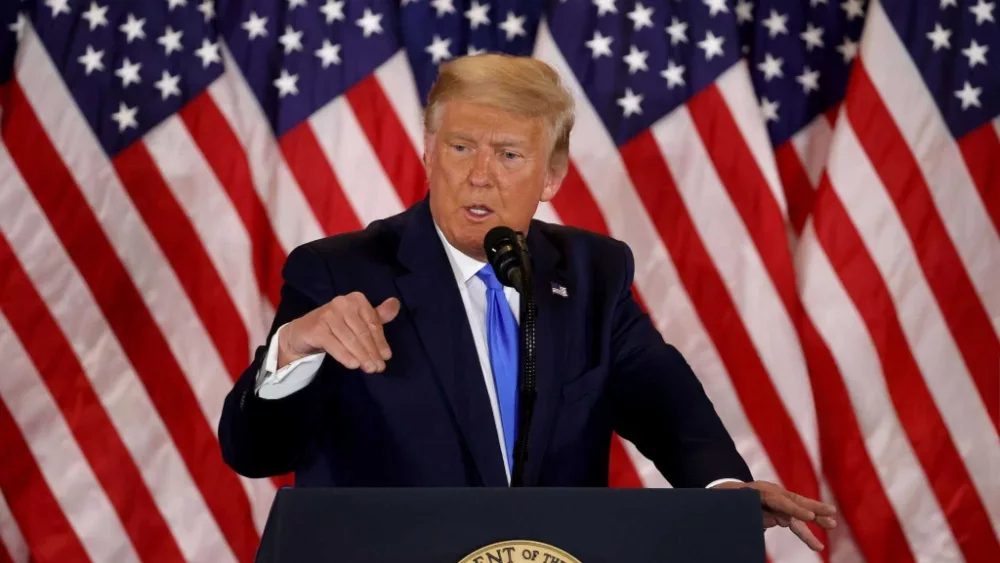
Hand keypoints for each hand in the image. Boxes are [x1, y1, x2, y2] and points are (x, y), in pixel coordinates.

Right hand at [277, 292, 400, 372]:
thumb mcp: (358, 320)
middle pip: (363, 332)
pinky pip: (334, 344)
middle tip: (378, 368)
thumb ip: (377, 315)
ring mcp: (328, 314)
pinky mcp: (317, 328)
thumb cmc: (336, 326)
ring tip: (369, 369)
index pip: (373, 322)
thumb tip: (396, 304)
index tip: (387, 357)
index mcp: (356, 300)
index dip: (381, 341)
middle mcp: (342, 303)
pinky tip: (353, 365)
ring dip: (362, 356)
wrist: (303, 332)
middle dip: (372, 351)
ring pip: (350, 339)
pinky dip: (345, 355)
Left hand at [713, 480, 836, 550]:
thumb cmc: (728, 500)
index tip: (809, 517)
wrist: (726, 493)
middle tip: (831, 513)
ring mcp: (778, 502)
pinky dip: (806, 533)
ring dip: (817, 519)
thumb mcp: (731, 504)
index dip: (794, 509)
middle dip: (814, 508)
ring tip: (832, 524)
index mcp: (758, 490)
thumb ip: (746, 511)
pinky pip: (795, 523)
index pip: (779, 500)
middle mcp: (772, 493)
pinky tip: (818, 545)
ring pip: (799, 512)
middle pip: (795, 501)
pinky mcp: (781, 512)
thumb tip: (767, 520)